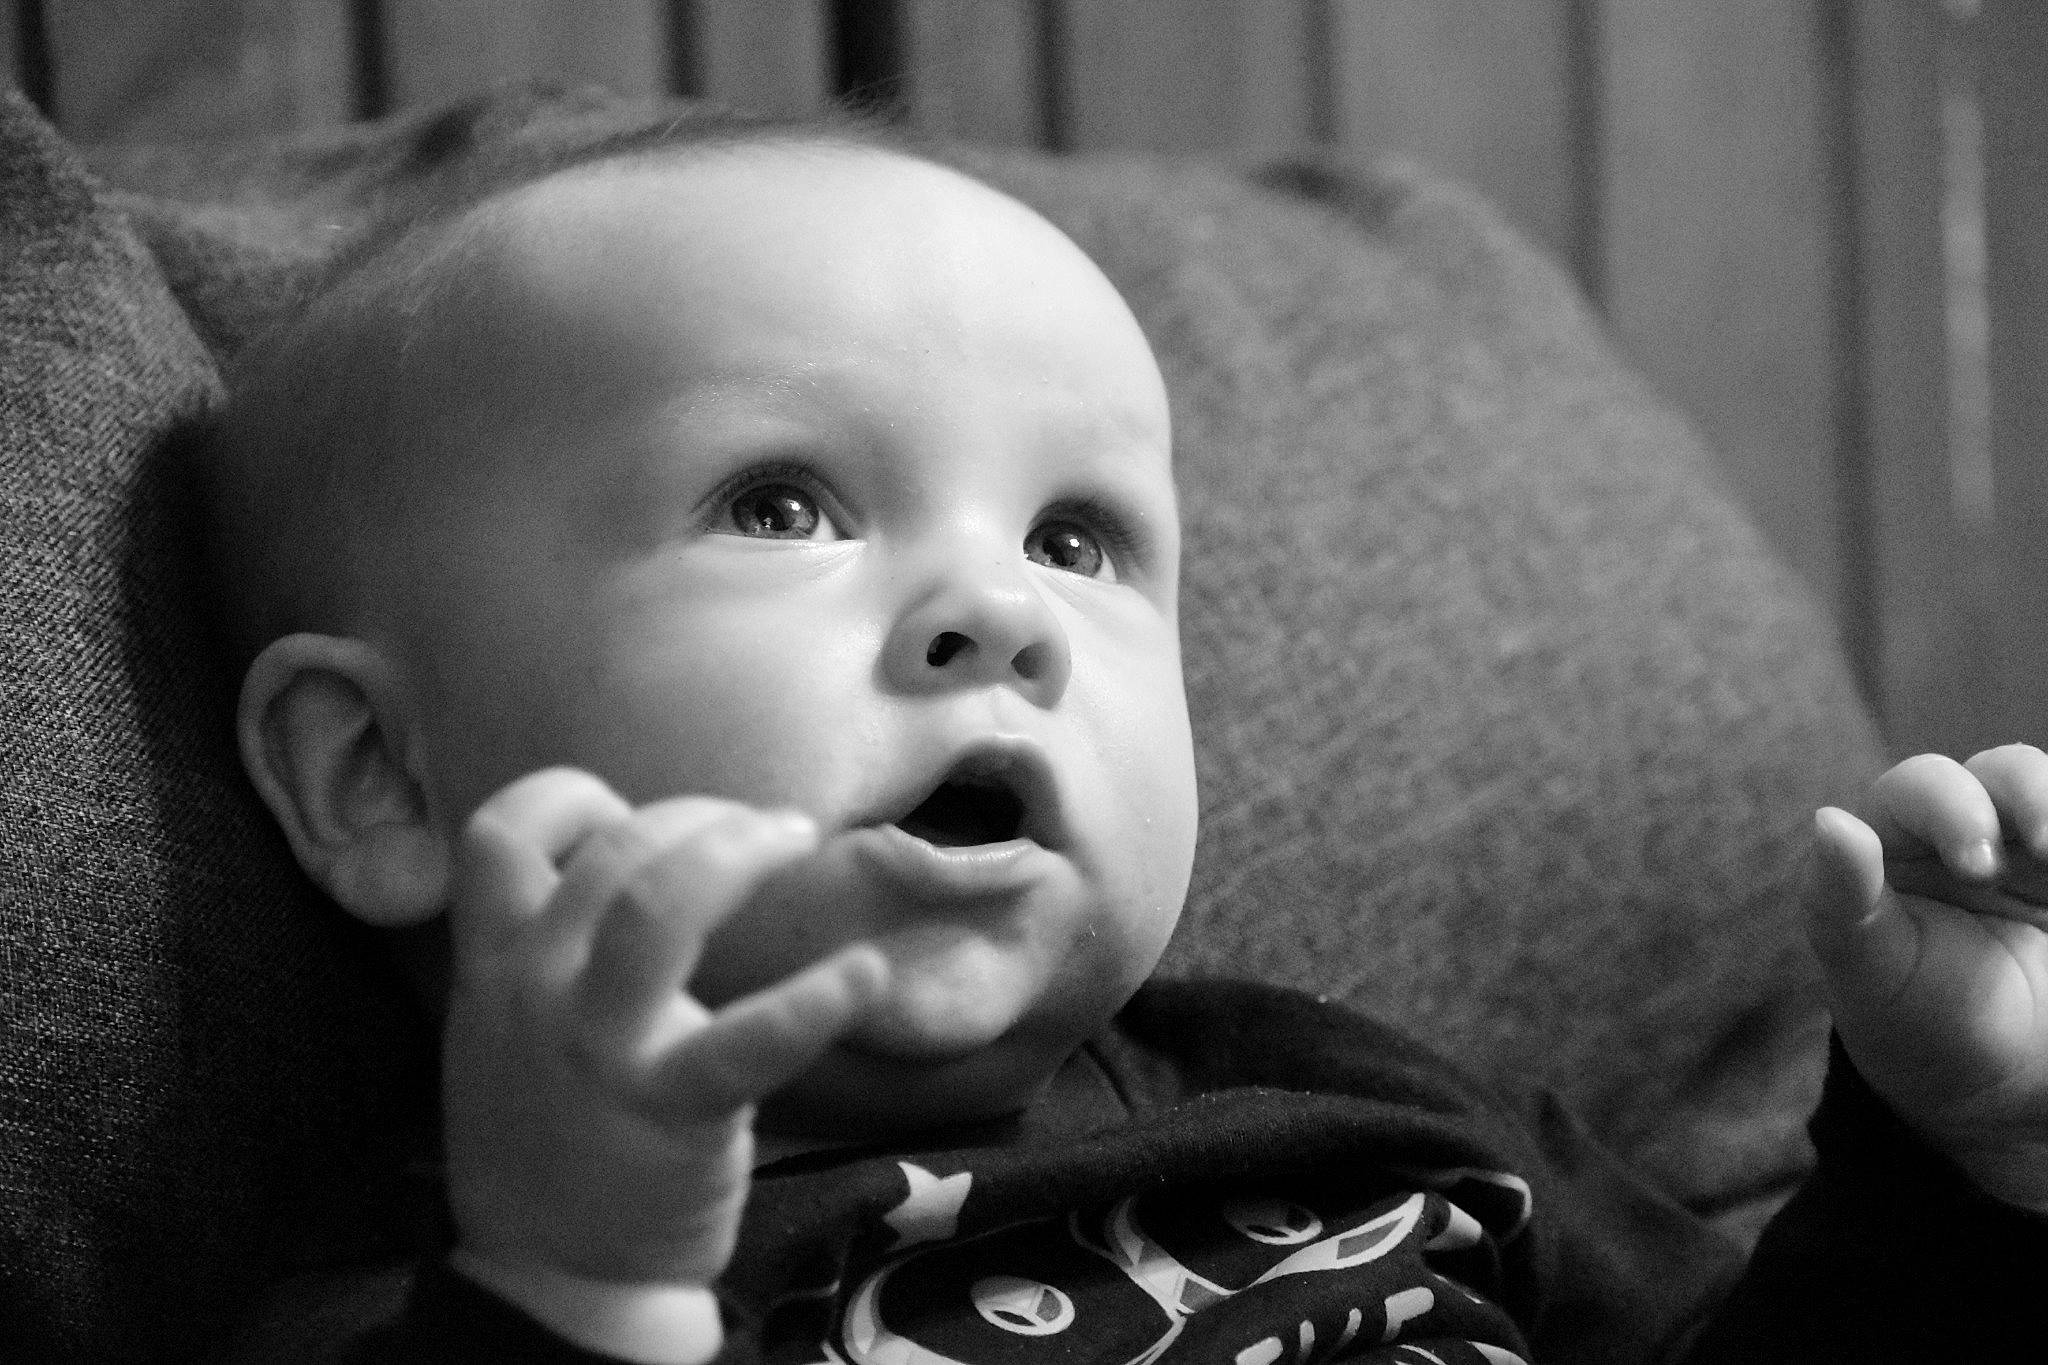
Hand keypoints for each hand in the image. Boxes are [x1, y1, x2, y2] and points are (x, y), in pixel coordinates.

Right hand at [440, 768, 886, 1290]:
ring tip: (795, 837)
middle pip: (614, 850)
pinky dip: (815, 999)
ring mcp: (601, 1050)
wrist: (554, 1278)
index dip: (568, 798)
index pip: (495, 833)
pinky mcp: (674, 1108)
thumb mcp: (508, 1027)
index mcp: (494, 968)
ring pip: (658, 904)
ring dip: (738, 849)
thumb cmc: (552, 1134)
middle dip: (700, 814)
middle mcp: (534, 994)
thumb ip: (551, 945)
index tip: (629, 816)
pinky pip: (748, 1038)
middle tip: (762, 829)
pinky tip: (865, 973)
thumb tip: (642, 851)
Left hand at [1811, 744, 2047, 1210]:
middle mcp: (1967, 831)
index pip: (1920, 787)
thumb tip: (1828, 818)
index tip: (1980, 865)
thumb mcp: (1868, 970)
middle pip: (2004, 772)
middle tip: (2042, 846)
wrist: (1995, 1094)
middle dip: (2026, 794)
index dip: (1953, 807)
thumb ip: (1839, 898)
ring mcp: (2033, 855)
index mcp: (1895, 838)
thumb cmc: (1913, 1022)